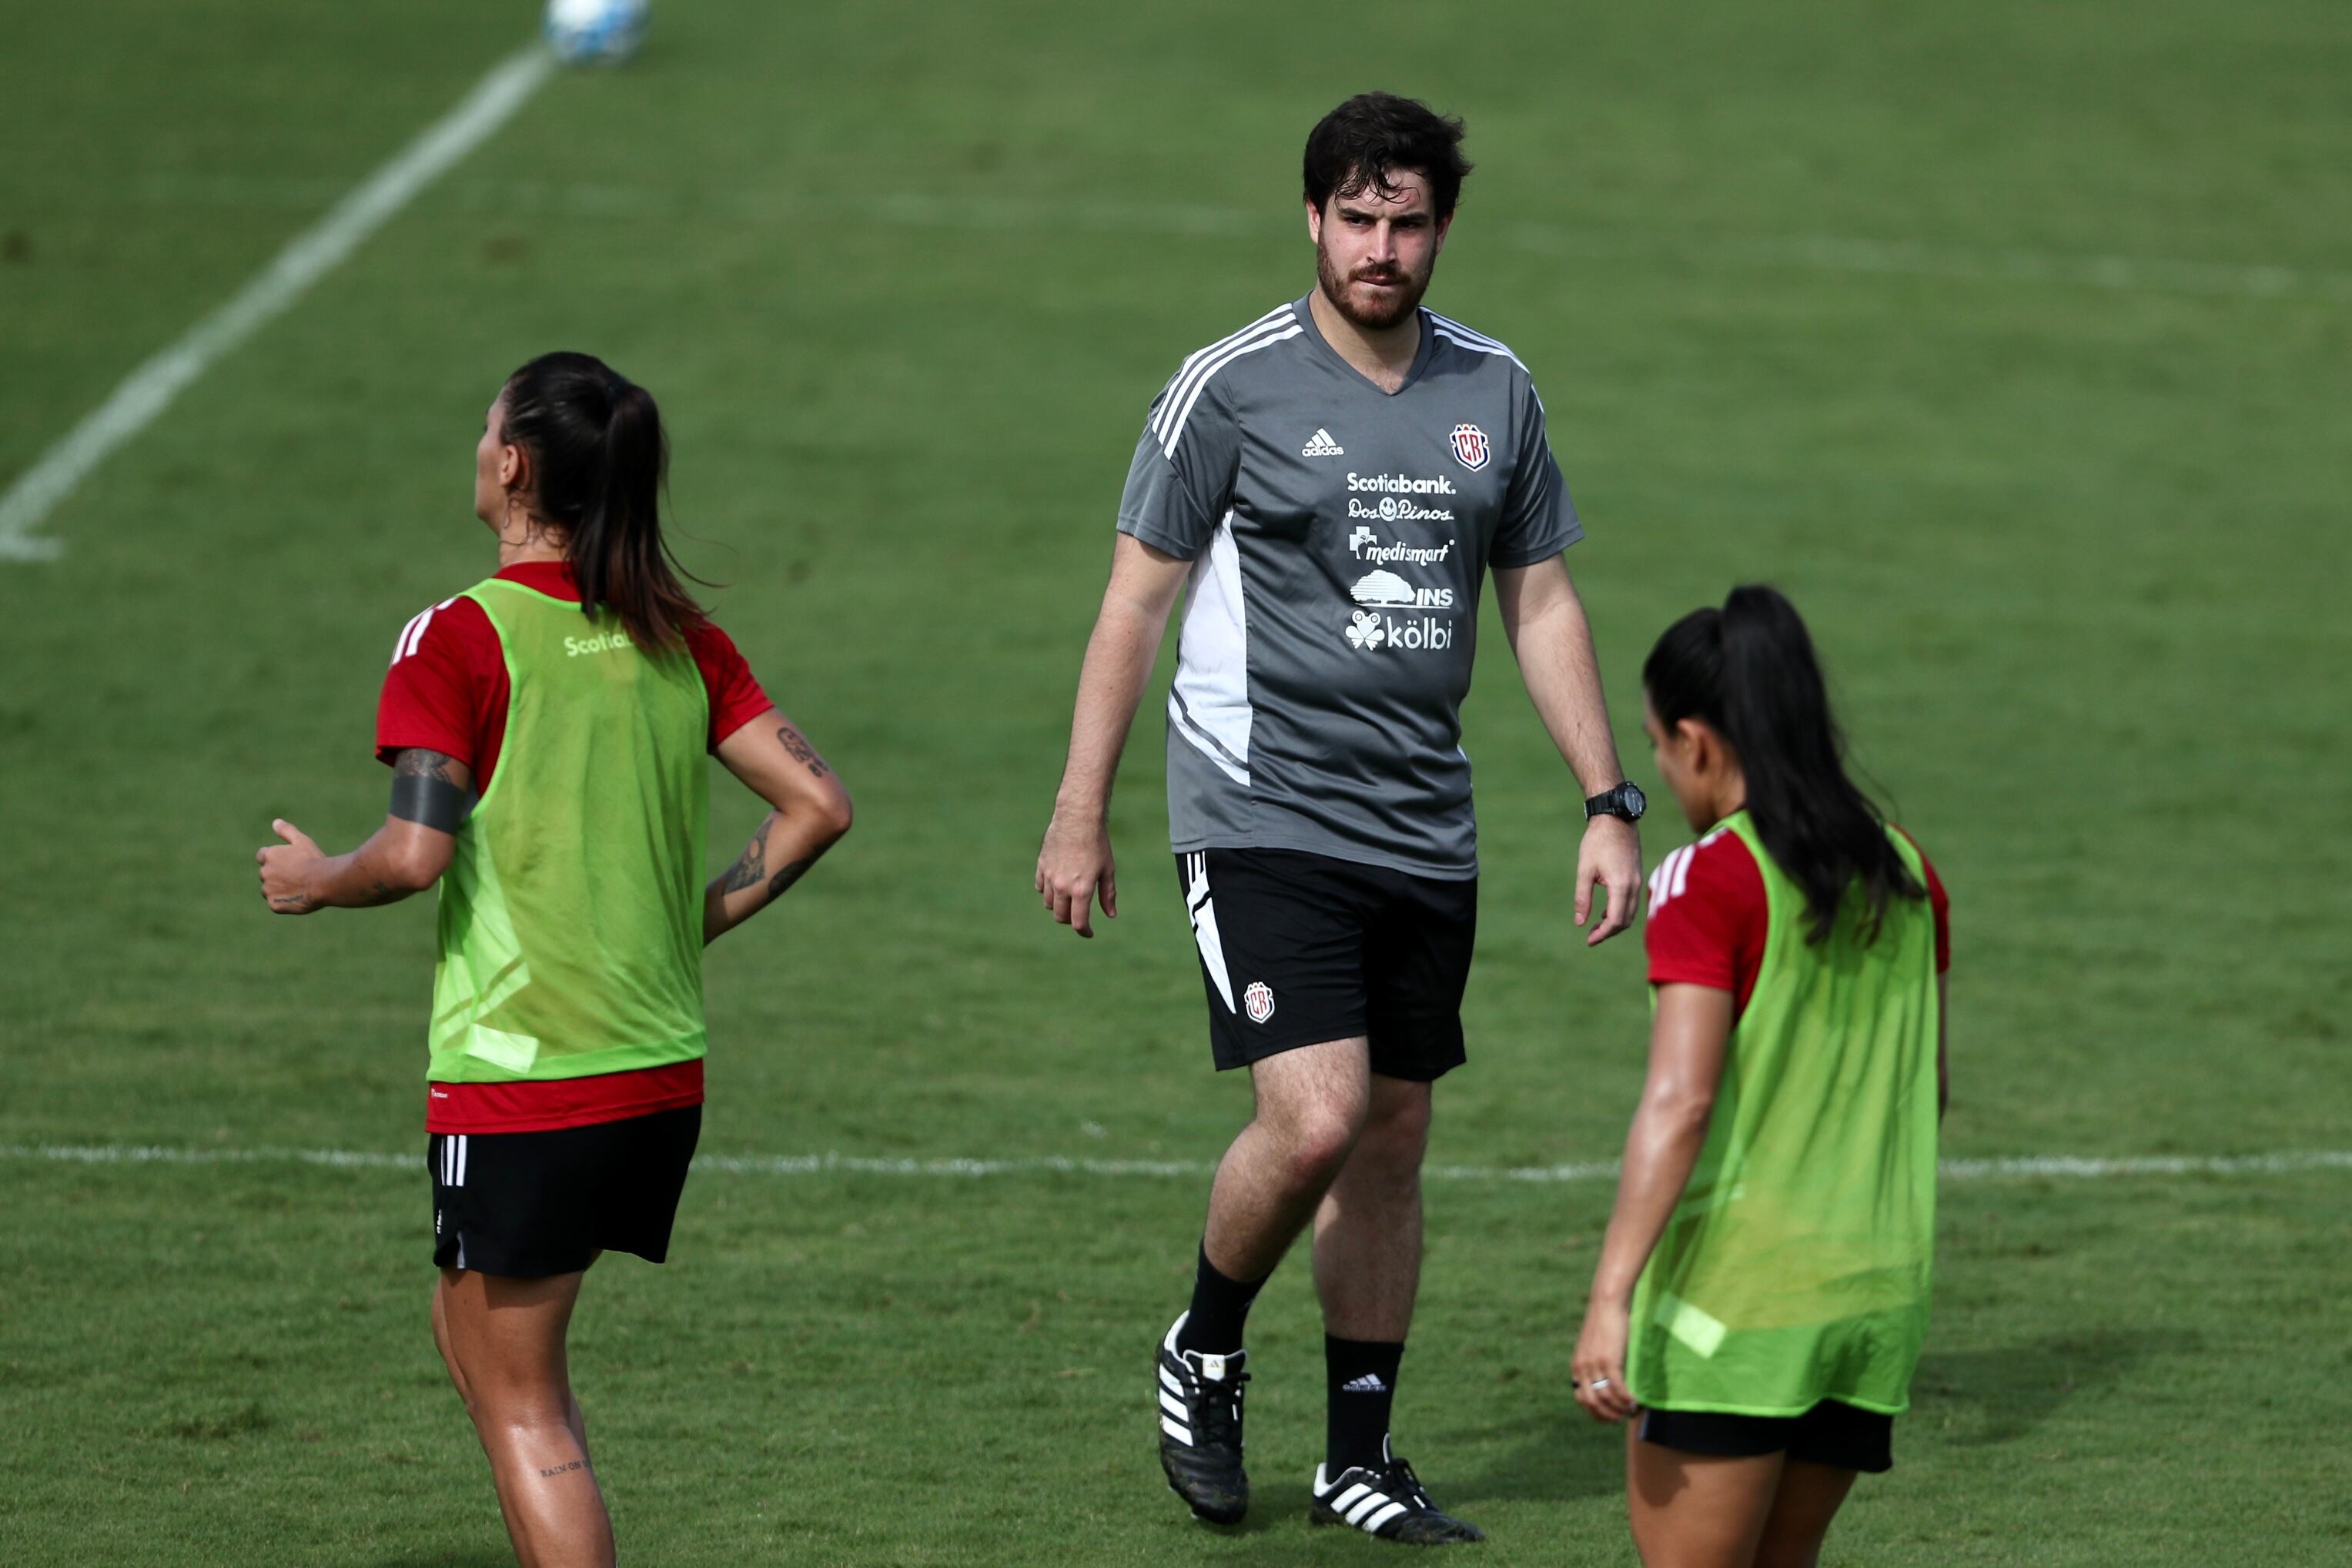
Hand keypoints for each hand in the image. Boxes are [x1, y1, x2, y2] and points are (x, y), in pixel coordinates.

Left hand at [257, 819, 323, 913]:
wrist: (324, 882)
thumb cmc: (314, 860)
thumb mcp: (302, 841)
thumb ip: (287, 831)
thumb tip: (276, 822)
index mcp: (269, 856)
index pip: (262, 856)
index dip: (276, 859)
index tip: (289, 862)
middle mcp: (264, 873)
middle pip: (266, 874)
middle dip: (277, 875)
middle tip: (298, 875)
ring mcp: (268, 890)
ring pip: (269, 890)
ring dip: (279, 889)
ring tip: (299, 888)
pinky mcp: (274, 905)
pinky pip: (276, 903)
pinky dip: (285, 901)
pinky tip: (298, 897)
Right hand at [1036, 806, 1115, 938]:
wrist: (1078, 818)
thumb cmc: (1097, 843)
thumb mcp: (1108, 870)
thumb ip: (1108, 895)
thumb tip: (1110, 914)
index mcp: (1081, 890)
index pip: (1078, 923)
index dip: (1085, 932)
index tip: (1089, 933)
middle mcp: (1062, 887)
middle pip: (1061, 916)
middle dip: (1071, 920)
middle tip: (1080, 915)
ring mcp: (1049, 876)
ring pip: (1049, 903)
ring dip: (1058, 906)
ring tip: (1069, 899)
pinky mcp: (1041, 865)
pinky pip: (1041, 887)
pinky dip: (1048, 891)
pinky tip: (1057, 886)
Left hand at [1571, 1295, 1636, 1422]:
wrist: (1607, 1303)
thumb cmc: (1605, 1324)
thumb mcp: (1594, 1347)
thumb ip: (1596, 1364)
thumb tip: (1609, 1382)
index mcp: (1577, 1366)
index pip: (1581, 1399)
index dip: (1594, 1412)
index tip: (1608, 1417)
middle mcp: (1582, 1368)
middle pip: (1591, 1403)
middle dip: (1607, 1415)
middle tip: (1621, 1418)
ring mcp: (1594, 1365)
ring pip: (1605, 1398)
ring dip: (1619, 1408)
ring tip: (1630, 1410)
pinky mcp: (1608, 1360)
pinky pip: (1617, 1388)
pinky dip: (1626, 1398)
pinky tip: (1635, 1401)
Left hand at [1574, 814, 1642, 946]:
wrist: (1616, 818)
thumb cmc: (1597, 842)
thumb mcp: (1585, 870)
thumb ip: (1582, 897)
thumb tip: (1579, 922)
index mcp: (1621, 886)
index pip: (1615, 921)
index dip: (1602, 934)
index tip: (1588, 940)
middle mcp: (1634, 886)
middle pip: (1625, 921)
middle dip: (1609, 932)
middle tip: (1591, 936)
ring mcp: (1639, 880)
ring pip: (1631, 912)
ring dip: (1616, 923)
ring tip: (1597, 926)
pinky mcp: (1638, 875)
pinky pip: (1633, 902)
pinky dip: (1621, 911)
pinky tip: (1605, 911)